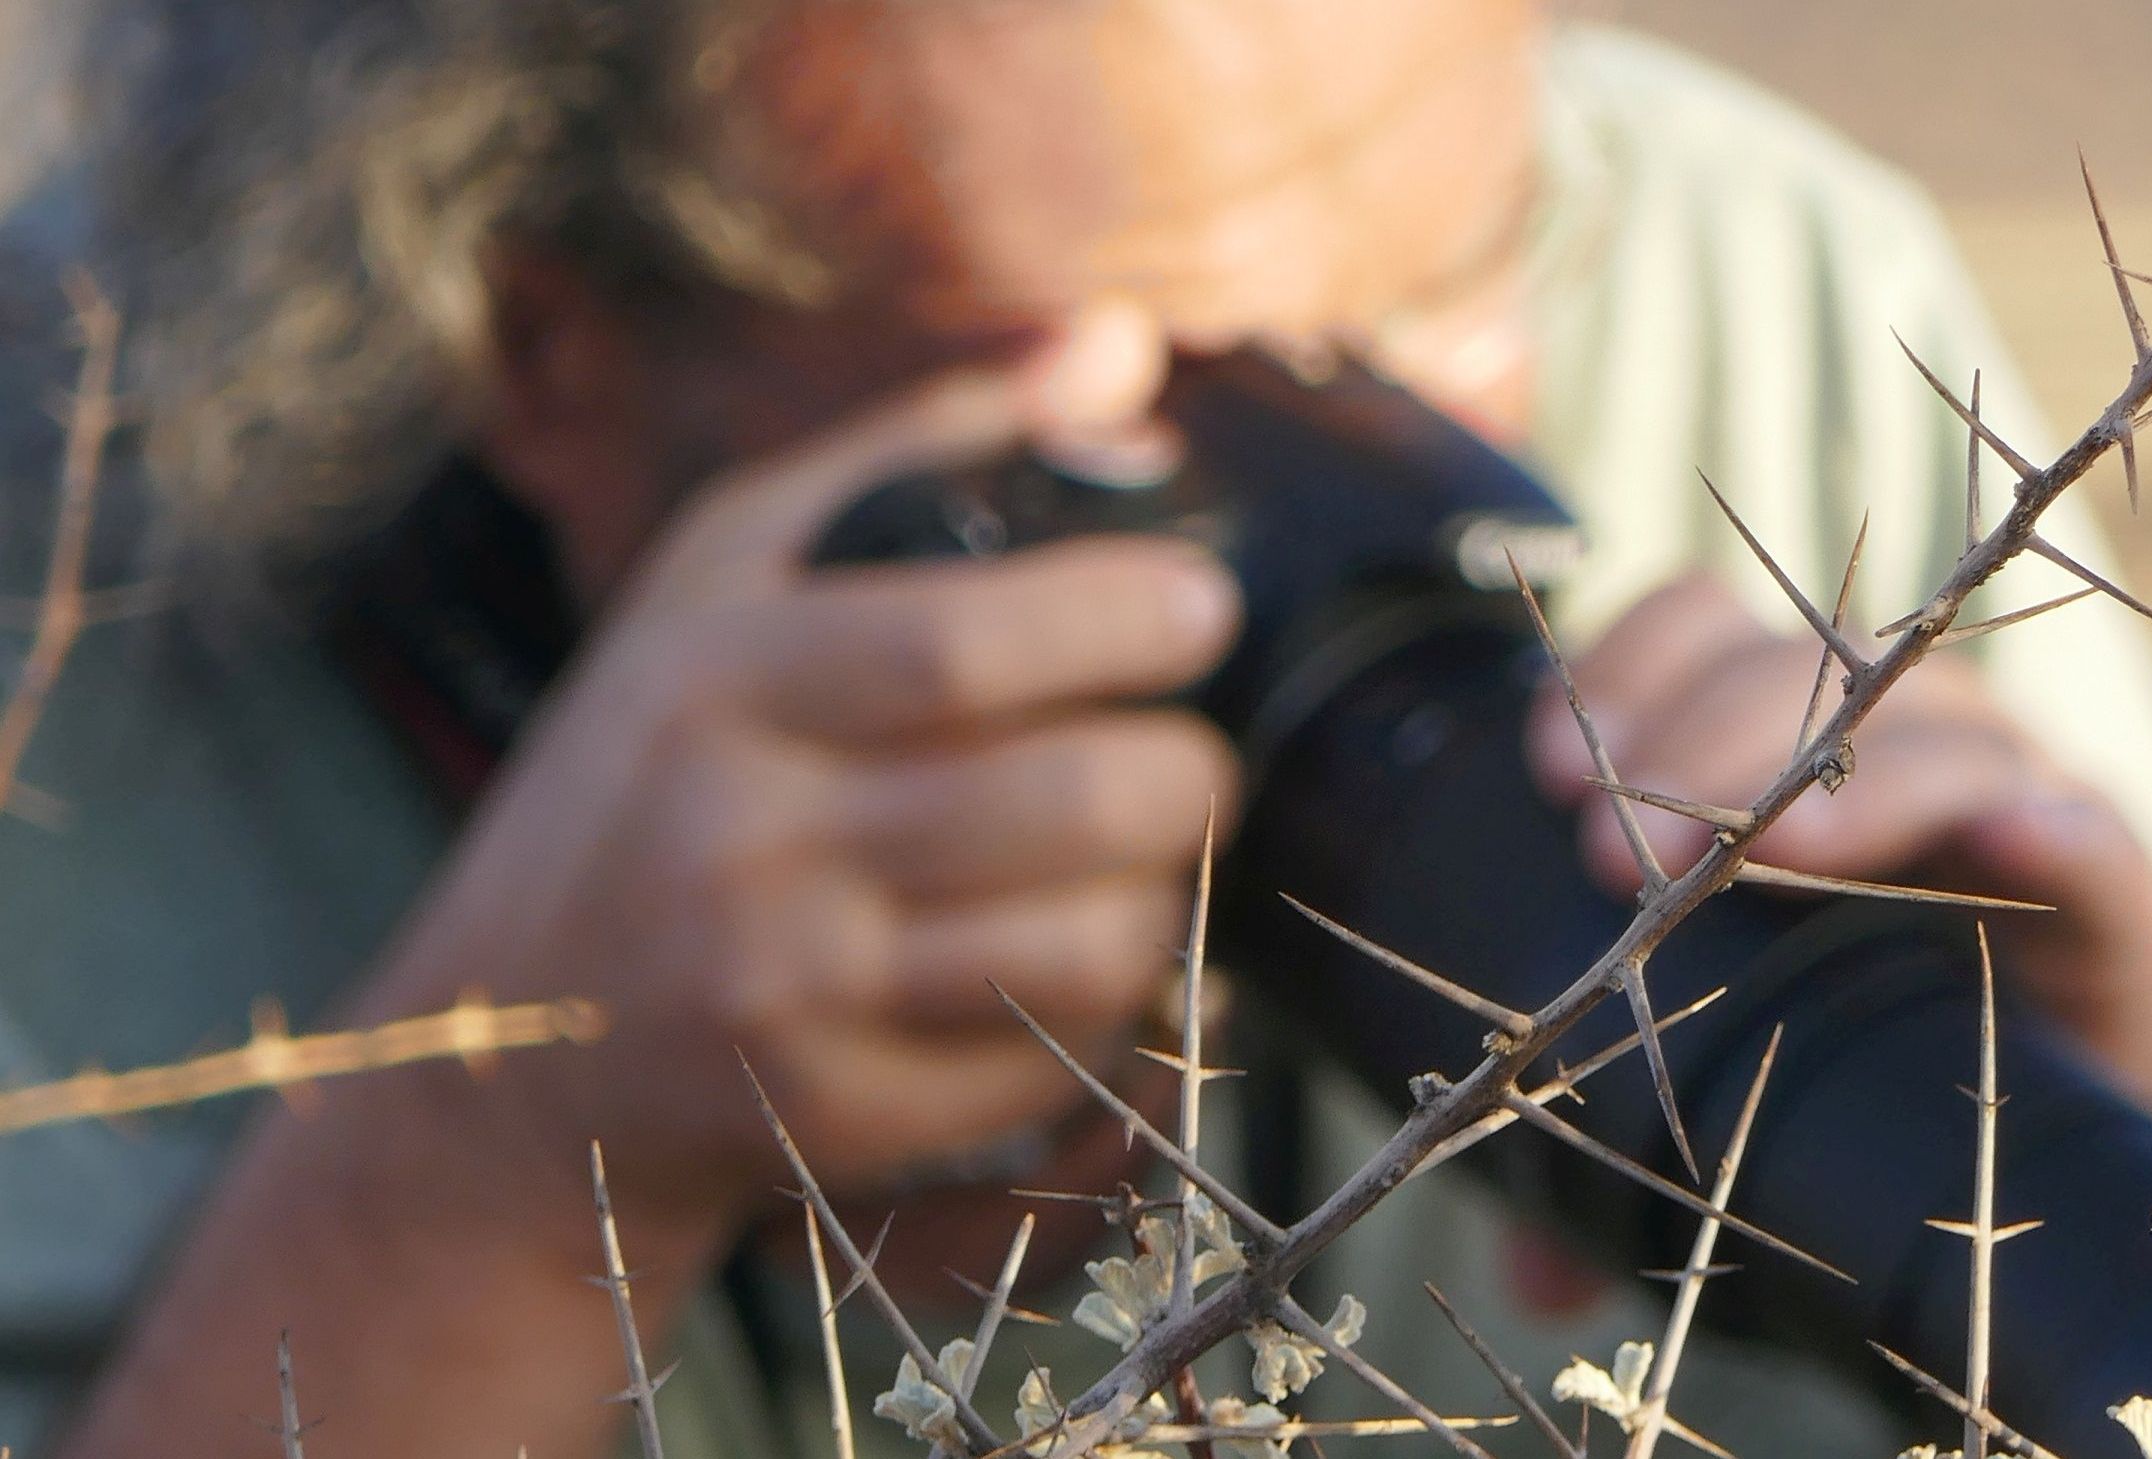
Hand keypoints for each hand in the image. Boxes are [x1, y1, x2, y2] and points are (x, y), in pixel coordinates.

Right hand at [358, 371, 1238, 1243]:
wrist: (493, 1059)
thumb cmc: (639, 779)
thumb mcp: (721, 579)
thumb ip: (920, 450)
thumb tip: (1117, 347)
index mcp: (715, 676)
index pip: (959, 646)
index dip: (1121, 619)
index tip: (1204, 608)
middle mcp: (737, 836)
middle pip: (1065, 802)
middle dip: (1188, 775)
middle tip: (1191, 758)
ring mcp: (783, 995)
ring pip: (1084, 948)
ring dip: (1162, 900)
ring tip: (1137, 863)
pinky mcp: (830, 1118)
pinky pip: (1050, 1062)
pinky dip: (1104, 1011)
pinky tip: (1072, 961)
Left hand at [1527, 574, 2151, 1164]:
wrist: (2118, 1109)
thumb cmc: (1910, 1051)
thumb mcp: (1765, 1068)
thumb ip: (1654, 1134)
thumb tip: (1536, 1272)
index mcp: (1803, 754)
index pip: (1713, 640)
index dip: (1633, 675)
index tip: (1555, 776)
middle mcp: (1908, 749)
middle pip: (1810, 669)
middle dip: (1706, 744)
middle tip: (1623, 857)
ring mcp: (2021, 808)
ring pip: (1946, 733)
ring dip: (1857, 782)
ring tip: (1781, 852)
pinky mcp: (2122, 906)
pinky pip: (2099, 843)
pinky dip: (2056, 831)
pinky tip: (2015, 838)